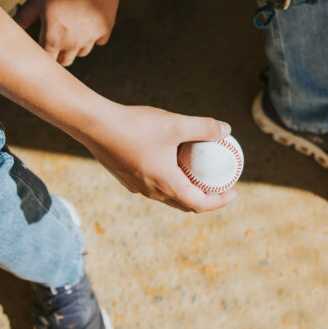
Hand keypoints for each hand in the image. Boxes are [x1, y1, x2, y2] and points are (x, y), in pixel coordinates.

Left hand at [15, 0, 119, 65]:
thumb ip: (23, 18)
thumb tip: (12, 29)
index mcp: (53, 39)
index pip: (46, 60)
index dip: (42, 56)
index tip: (41, 48)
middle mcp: (73, 43)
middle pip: (65, 61)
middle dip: (58, 54)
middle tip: (55, 40)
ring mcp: (91, 37)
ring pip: (82, 52)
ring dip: (75, 46)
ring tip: (71, 30)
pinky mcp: (105, 29)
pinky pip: (99, 41)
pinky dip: (93, 36)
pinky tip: (88, 23)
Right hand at [83, 104, 237, 212]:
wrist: (94, 125)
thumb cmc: (136, 126)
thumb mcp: (176, 124)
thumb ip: (204, 127)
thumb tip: (226, 129)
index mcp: (166, 184)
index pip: (199, 204)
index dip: (220, 201)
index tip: (233, 192)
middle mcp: (151, 191)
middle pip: (184, 203)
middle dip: (205, 197)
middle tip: (218, 183)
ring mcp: (136, 186)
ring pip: (167, 195)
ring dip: (185, 189)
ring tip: (196, 172)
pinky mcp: (125, 177)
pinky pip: (153, 185)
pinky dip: (168, 180)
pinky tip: (169, 160)